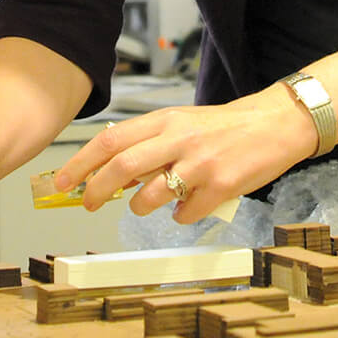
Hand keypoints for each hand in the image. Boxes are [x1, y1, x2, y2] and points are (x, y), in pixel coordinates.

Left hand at [56, 87, 315, 222]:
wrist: (274, 124)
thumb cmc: (224, 126)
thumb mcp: (182, 123)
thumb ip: (150, 143)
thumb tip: (112, 172)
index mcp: (165, 120)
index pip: (111, 139)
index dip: (81, 162)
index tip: (62, 181)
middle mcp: (179, 138)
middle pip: (122, 166)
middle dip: (96, 190)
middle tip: (88, 204)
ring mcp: (200, 163)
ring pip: (150, 195)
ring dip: (139, 206)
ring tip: (144, 205)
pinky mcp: (220, 186)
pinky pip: (185, 213)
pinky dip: (179, 217)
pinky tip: (186, 209)